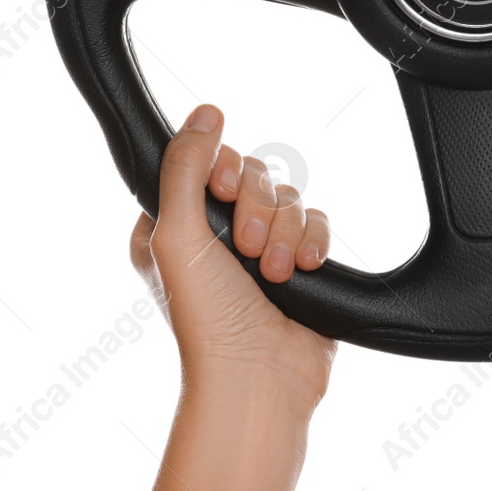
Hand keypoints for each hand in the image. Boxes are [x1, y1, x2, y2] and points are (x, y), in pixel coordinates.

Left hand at [129, 104, 335, 490]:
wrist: (258, 378)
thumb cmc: (207, 321)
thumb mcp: (178, 235)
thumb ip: (186, 167)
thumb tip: (205, 111)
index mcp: (174, 225)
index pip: (208, 162)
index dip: (224, 171)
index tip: (223, 193)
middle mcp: (216, 234)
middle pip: (253, 176)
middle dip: (258, 209)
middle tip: (247, 247)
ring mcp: (260, 248)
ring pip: (288, 196)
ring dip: (285, 232)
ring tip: (273, 272)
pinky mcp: (300, 261)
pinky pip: (318, 220)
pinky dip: (312, 242)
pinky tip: (303, 269)